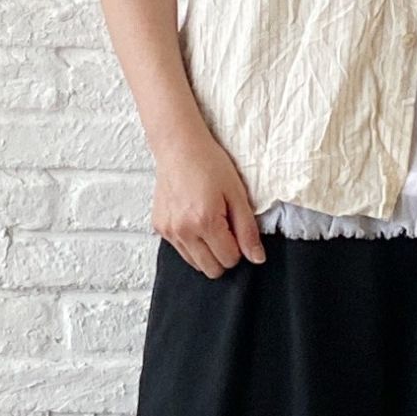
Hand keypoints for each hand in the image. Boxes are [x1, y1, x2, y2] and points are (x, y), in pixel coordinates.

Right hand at [151, 127, 266, 278]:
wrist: (179, 147)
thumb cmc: (210, 164)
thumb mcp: (237, 193)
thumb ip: (247, 229)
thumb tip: (257, 258)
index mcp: (205, 222)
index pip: (229, 260)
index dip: (240, 248)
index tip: (237, 228)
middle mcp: (183, 231)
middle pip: (211, 270)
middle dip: (224, 255)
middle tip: (226, 228)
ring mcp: (168, 231)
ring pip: (194, 264)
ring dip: (207, 252)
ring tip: (210, 223)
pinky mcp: (159, 227)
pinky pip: (180, 250)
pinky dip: (191, 243)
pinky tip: (195, 219)